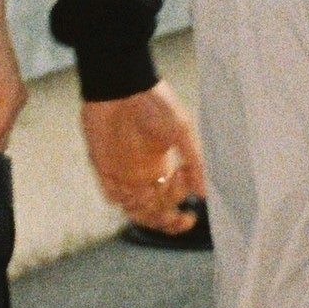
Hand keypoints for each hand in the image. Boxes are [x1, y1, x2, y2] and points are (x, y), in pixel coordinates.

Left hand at [82, 85, 206, 231]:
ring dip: (145, 214)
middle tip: (177, 219)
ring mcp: (124, 172)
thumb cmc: (154, 103)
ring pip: (133, 208)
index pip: (172, 198)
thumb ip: (195, 162)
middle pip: (154, 211)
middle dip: (166, 221)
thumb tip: (204, 193)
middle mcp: (144, 174)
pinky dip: (120, 200)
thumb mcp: (181, 131)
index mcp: (164, 166)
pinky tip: (130, 193)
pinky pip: (110, 194)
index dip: (182, 203)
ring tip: (153, 205)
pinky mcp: (104, 166)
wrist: (121, 86)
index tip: (190, 199)